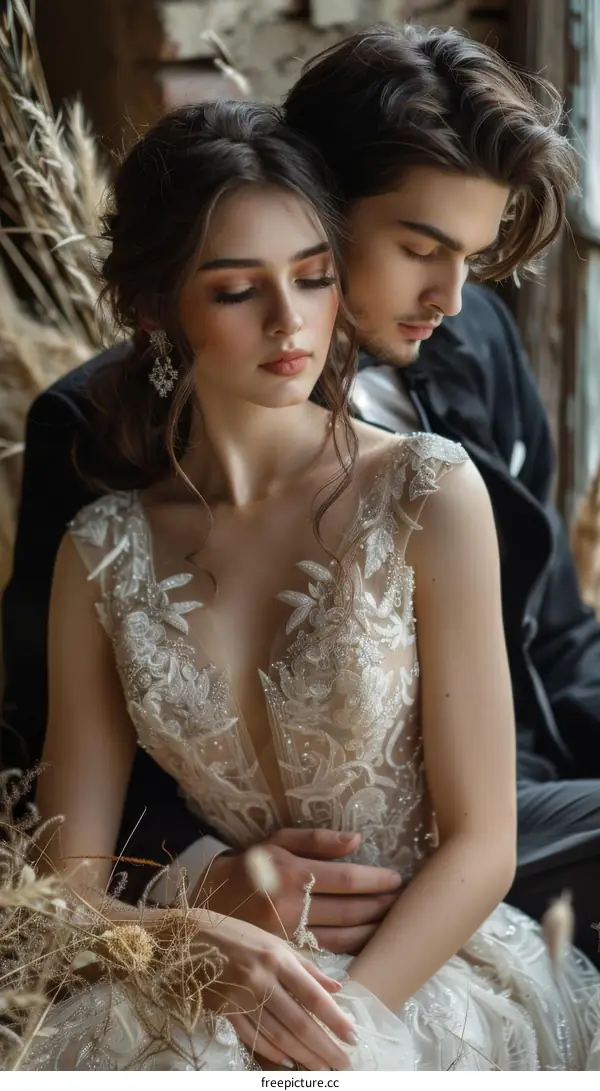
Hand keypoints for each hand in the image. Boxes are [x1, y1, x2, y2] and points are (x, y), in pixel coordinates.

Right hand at [195, 829, 401, 953]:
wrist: (205, 906)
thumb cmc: (245, 867)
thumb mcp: (274, 842)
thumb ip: (316, 839)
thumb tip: (356, 840)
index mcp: (290, 873)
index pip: (346, 878)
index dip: (375, 880)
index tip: (396, 879)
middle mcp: (291, 907)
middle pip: (349, 909)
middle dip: (380, 905)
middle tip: (402, 900)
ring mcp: (288, 936)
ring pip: (343, 936)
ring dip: (372, 929)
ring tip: (391, 920)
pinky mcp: (285, 956)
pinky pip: (327, 955)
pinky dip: (352, 949)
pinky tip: (367, 942)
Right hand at [198, 913, 355, 1069]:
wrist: (189, 936)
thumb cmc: (237, 936)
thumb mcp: (274, 942)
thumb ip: (306, 966)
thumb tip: (337, 986)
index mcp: (277, 958)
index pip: (313, 994)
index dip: (334, 1018)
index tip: (353, 1037)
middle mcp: (261, 979)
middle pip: (298, 1022)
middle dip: (324, 1047)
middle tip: (344, 1066)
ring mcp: (241, 997)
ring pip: (278, 1035)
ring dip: (302, 1056)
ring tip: (322, 1070)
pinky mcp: (224, 1010)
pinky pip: (252, 1037)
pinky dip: (271, 1052)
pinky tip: (288, 1062)